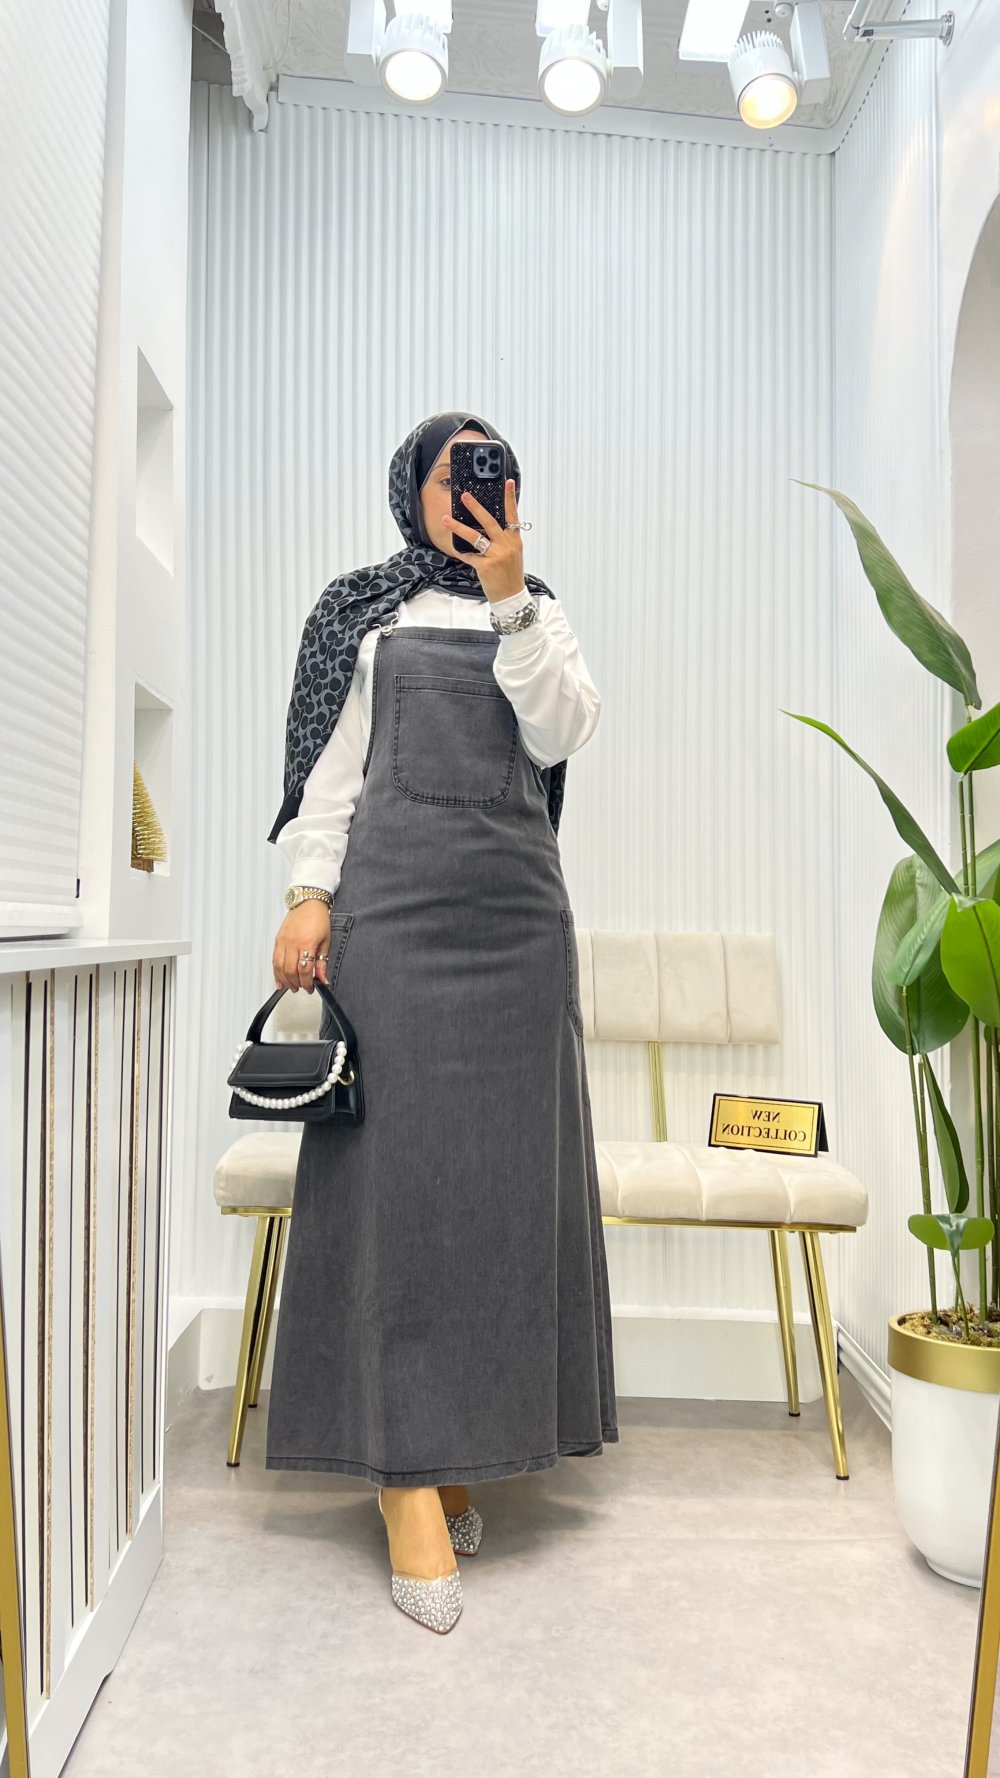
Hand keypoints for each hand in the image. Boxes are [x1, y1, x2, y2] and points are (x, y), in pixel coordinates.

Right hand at [273, 903, 330, 992]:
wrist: (308, 902)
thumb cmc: (318, 919)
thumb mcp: (326, 941)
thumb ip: (322, 963)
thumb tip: (322, 979)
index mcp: (307, 943)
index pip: (305, 970)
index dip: (307, 983)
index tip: (311, 988)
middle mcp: (293, 942)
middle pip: (290, 971)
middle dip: (296, 983)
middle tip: (302, 988)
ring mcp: (283, 941)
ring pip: (279, 967)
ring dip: (285, 980)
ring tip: (291, 987)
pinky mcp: (278, 940)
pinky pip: (274, 959)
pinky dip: (276, 972)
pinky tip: (279, 980)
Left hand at [441, 478, 524, 602]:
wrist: (511, 596)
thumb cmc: (510, 574)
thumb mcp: (513, 553)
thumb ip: (504, 538)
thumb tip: (489, 523)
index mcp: (514, 540)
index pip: (512, 515)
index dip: (510, 498)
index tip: (507, 483)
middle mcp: (506, 545)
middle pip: (489, 521)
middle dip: (475, 507)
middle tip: (465, 496)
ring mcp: (496, 556)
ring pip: (474, 537)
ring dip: (458, 527)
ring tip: (446, 519)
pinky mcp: (485, 566)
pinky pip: (469, 556)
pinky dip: (461, 553)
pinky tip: (455, 549)